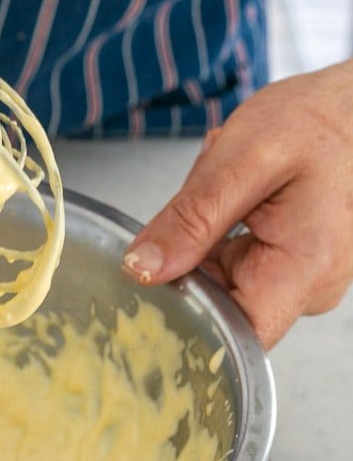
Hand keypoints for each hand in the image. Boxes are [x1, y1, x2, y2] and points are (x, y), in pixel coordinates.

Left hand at [123, 60, 352, 347]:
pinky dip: (219, 236)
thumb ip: (191, 218)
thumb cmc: (318, 120)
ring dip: (205, 244)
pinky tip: (236, 199)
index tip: (150, 296)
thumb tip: (142, 270)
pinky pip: (234, 270)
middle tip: (203, 205)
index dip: (187, 326)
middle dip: (192, 263)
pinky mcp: (290, 269)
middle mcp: (310, 288)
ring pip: (221, 287)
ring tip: (230, 191)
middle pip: (221, 312)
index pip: (234, 340)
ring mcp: (301, 282)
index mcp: (305, 269)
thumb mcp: (243, 157)